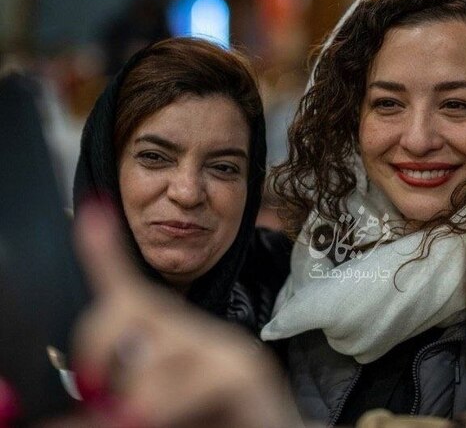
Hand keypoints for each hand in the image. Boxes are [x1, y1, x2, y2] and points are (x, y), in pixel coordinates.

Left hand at [49, 199, 300, 427]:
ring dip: (136, 405)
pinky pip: (166, 392)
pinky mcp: (238, 373)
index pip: (135, 295)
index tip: (88, 213)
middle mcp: (203, 336)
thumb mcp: (155, 412)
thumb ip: (122, 407)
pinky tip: (182, 417)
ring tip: (167, 418)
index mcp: (180, 343)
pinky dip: (157, 412)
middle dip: (95, 342)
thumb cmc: (217, 425)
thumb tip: (72, 416)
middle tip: (95, 388)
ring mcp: (224, 349)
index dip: (106, 253)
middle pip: (130, 305)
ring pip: (147, 357)